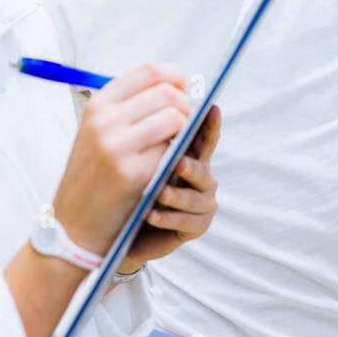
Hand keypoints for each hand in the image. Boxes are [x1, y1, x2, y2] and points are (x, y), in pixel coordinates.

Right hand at [51, 62, 191, 255]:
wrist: (74, 225)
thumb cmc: (92, 176)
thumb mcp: (96, 132)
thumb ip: (128, 107)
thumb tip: (174, 86)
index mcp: (98, 106)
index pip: (150, 71)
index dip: (175, 77)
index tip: (183, 89)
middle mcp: (105, 121)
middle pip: (168, 92)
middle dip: (186, 105)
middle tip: (185, 122)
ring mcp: (118, 147)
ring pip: (175, 118)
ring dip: (185, 129)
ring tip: (176, 143)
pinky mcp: (133, 173)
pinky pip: (172, 150)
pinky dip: (176, 155)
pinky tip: (165, 166)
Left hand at [120, 105, 220, 268]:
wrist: (126, 228)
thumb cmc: (134, 186)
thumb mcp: (141, 158)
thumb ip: (152, 138)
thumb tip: (149, 113)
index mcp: (191, 154)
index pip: (203, 135)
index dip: (209, 123)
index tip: (212, 108)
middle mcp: (202, 175)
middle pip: (202, 167)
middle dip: (191, 165)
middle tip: (179, 163)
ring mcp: (202, 201)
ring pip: (195, 197)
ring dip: (176, 195)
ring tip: (160, 193)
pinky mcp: (197, 225)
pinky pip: (187, 221)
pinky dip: (168, 218)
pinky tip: (152, 215)